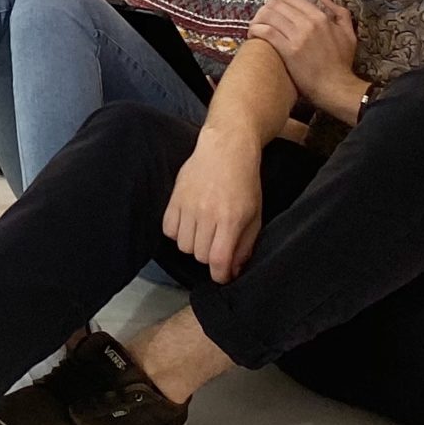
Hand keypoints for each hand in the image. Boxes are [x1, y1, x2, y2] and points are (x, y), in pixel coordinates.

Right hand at [164, 130, 264, 282]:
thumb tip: (234, 269)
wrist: (225, 149)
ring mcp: (187, 205)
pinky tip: (189, 225)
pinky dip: (177, 233)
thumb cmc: (245, 182)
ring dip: (194, 245)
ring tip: (203, 234)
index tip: (222, 275)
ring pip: (183, 245)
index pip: (217, 260)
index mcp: (230, 219)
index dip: (219, 275)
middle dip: (209, 258)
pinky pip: (168, 229)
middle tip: (217, 247)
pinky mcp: (174, 197)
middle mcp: (206, 214)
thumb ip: (246, 244)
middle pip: (199, 255)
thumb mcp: (255, 215)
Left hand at [247, 0, 365, 116]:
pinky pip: (265, 32)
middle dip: (264, 9)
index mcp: (321, 17)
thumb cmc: (341, 63)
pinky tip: (253, 35)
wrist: (336, 87)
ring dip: (257, 19)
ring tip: (254, 27)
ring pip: (268, 16)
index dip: (276, 1)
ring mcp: (298, 36)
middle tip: (260, 18)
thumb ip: (340, 13)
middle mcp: (308, 23)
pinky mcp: (288, 50)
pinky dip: (255, 30)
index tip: (272, 8)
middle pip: (276, 5)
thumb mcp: (348, 34)